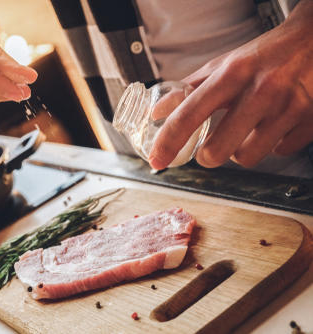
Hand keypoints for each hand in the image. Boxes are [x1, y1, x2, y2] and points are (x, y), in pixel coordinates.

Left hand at [149, 1, 312, 169]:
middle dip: (207, 156)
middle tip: (209, 150)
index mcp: (232, 74)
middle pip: (217, 150)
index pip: (189, 115)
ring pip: (248, 157)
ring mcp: (289, 108)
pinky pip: (279, 151)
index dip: (168, 142)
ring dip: (240, 151)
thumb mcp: (224, 65)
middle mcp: (261, 90)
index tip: (157, 159)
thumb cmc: (265, 55)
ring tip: (246, 131)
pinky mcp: (310, 121)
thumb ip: (188, 89)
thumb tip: (158, 112)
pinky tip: (274, 125)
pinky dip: (272, 144)